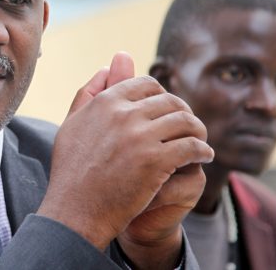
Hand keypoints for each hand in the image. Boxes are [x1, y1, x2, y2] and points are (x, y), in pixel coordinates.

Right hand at [37, 52, 212, 252]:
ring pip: (185, 121)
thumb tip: (109, 66)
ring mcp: (140, 137)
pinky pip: (192, 147)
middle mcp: (123, 114)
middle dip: (184, 112)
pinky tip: (204, 156)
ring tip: (200, 141)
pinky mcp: (156, 162)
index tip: (168, 111)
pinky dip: (202, 150)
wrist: (74, 211)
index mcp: (105, 102)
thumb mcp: (72, 124)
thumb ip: (89, 92)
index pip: (147, 84)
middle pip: (170, 101)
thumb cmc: (71, 171)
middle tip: (190, 127)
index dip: (162, 96)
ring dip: (198, 130)